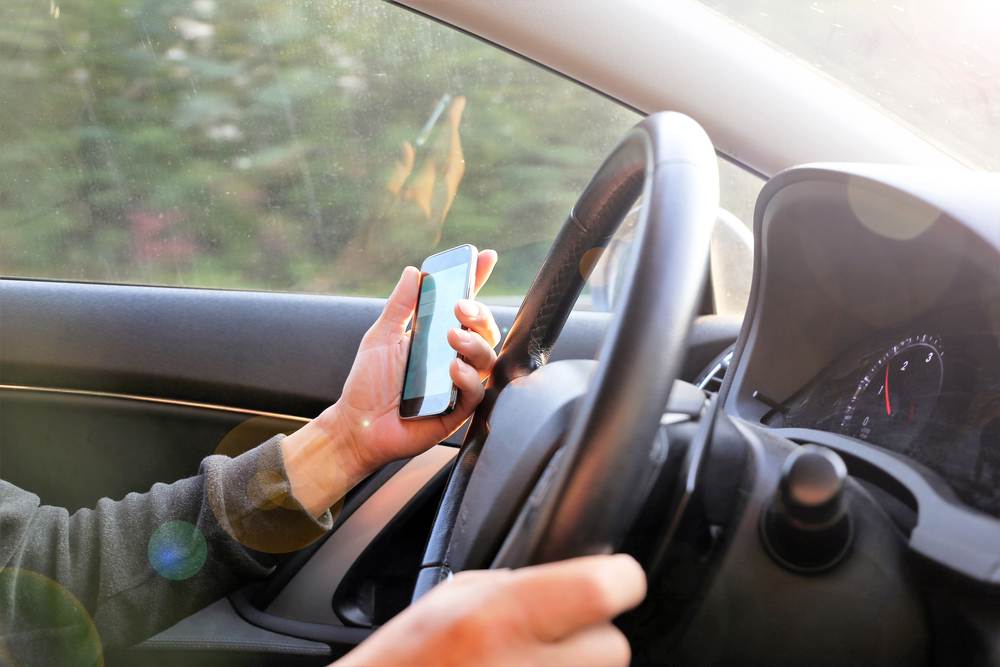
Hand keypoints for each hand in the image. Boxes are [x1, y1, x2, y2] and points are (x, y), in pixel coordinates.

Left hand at [335, 248, 499, 468]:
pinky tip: (452, 369)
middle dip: (478, 314)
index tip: (485, 257)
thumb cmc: (367, 384)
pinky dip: (468, 377)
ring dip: (474, 343)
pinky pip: (476, 392)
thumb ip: (399, 306)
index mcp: (435, 337)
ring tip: (453, 336)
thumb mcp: (380, 337)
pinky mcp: (458, 411)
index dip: (476, 280)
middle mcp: (452, 358)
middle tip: (460, 308)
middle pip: (484, 331)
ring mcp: (457, 384)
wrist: (357, 427)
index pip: (462, 306)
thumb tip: (413, 271)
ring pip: (486, 359)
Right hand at [336, 554, 646, 666]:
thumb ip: (523, 584)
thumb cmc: (406, 662)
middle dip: (591, 639)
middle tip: (548, 639)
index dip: (616, 579)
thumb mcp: (455, 597)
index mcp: (501, 617)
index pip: (606, 588)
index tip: (610, 578)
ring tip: (526, 665)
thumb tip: (581, 576)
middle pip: (614, 646)